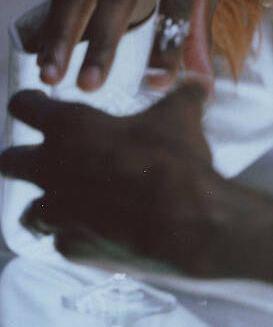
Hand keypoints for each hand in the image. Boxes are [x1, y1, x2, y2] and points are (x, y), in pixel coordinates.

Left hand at [0, 85, 272, 294]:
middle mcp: (52, 168)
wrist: (184, 224)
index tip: (37, 102)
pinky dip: (77, 235)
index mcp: (70, 127)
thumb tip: (199, 79)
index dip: (30, 101)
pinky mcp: (72, 246)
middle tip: (48, 158)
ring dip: (48, 205)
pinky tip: (99, 232)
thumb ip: (184, 95)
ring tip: (72, 203)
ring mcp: (58, 211)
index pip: (23, 105)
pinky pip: (62, 240)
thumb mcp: (182, 117)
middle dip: (22, 158)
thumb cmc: (174, 163)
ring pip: (29, 210)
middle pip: (8, 160)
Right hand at [37, 0, 219, 91]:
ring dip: (64, 32)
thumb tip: (204, 89)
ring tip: (51, 74)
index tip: (157, 85)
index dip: (168, 44)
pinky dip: (55, 14)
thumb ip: (199, 34)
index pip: (178, 3)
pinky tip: (44, 49)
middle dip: (103, 41)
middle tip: (90, 86)